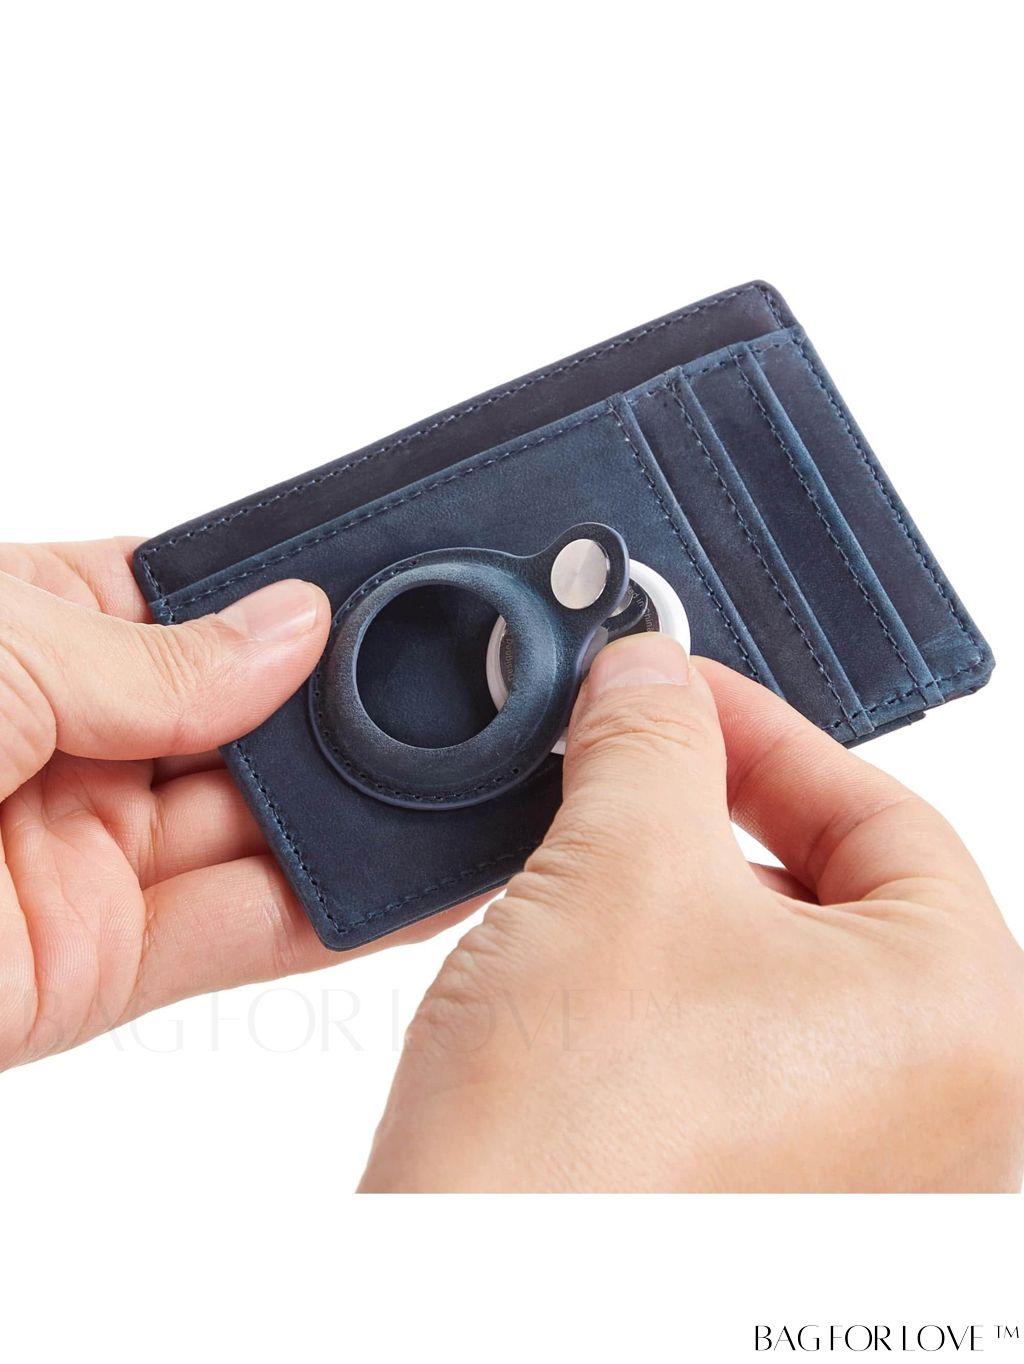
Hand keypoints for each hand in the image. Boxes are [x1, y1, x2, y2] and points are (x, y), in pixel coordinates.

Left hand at [0, 539, 486, 1068]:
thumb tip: (294, 626)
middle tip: (464, 689)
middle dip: (342, 710)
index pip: (191, 604)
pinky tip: (414, 883)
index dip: (290, 598)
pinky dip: (335, 915)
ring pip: (259, 828)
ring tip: (468, 782)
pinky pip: (242, 934)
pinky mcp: (93, 967)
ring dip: (358, 812)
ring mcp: (84, 856)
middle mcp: (62, 742)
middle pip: (242, 719)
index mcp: (25, 633)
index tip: (392, 588)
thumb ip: (153, 655)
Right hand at [361, 635, 1023, 1191]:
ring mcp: (868, 1178)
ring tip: (591, 871)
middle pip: (838, 892)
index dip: (763, 731)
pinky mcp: (782, 1210)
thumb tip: (651, 678)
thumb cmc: (571, 1157)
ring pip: (782, 972)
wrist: (460, 1323)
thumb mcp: (615, 872)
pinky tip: (591, 976)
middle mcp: (950, 1118)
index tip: (677, 695)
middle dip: (714, 817)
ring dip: (684, 899)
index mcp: (966, 1025)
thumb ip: (651, 738)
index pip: (885, 812)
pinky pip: (745, 1050)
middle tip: (622, 771)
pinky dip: (675, 986)